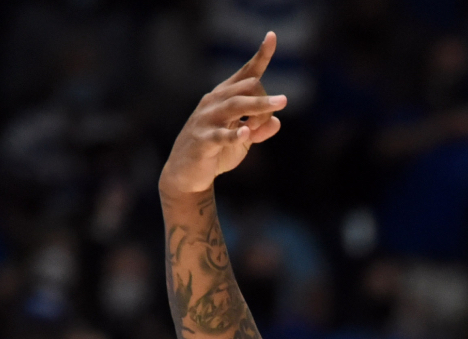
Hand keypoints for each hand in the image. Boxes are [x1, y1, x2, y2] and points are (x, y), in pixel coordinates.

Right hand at [160, 32, 287, 196]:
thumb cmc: (216, 153)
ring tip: (281, 103)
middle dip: (265, 102)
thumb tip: (276, 122)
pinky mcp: (202, 140)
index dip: (261, 55)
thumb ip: (260, 130)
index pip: (246, 73)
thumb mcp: (243, 142)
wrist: (186, 175)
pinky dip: (233, 134)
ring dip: (260, 105)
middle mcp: (214, 102)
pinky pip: (220, 134)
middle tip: (264, 126)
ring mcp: (206, 120)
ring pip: (236, 104)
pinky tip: (245, 134)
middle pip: (248, 87)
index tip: (272, 36)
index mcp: (225, 97)